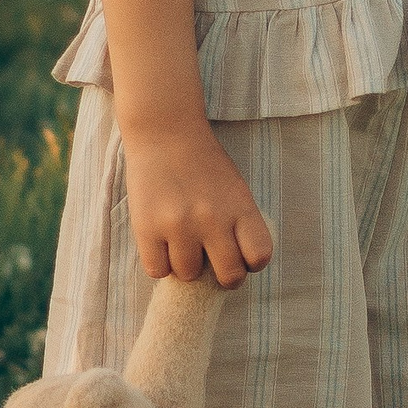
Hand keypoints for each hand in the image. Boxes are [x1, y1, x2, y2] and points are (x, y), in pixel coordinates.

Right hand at [123, 118, 274, 287]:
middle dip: (223, 276)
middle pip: (229, 276)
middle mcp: (213, 219)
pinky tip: (161, 244)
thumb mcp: (234, 187)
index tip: (241, 257)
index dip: (251, 263)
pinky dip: (160, 263)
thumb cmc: (202, 162)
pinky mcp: (147, 228)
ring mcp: (179, 225)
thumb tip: (230, 266)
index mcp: (240, 207)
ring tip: (180, 242)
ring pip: (189, 274)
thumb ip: (237, 223)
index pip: (260, 256)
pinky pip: (157, 270)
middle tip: (212, 263)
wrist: (165, 131)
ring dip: (186, 265)